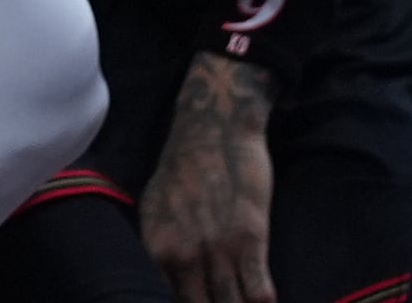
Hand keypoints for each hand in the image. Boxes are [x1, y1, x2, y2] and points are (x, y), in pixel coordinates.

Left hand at [144, 54, 275, 302]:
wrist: (214, 127)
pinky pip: (258, 289)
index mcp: (157, 250)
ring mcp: (219, 250)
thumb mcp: (153, 208)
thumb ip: (158, 247)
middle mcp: (184, 257)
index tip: (200, 301)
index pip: (164, 301)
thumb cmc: (183, 166)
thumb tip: (160, 277)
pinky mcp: (250, 239)